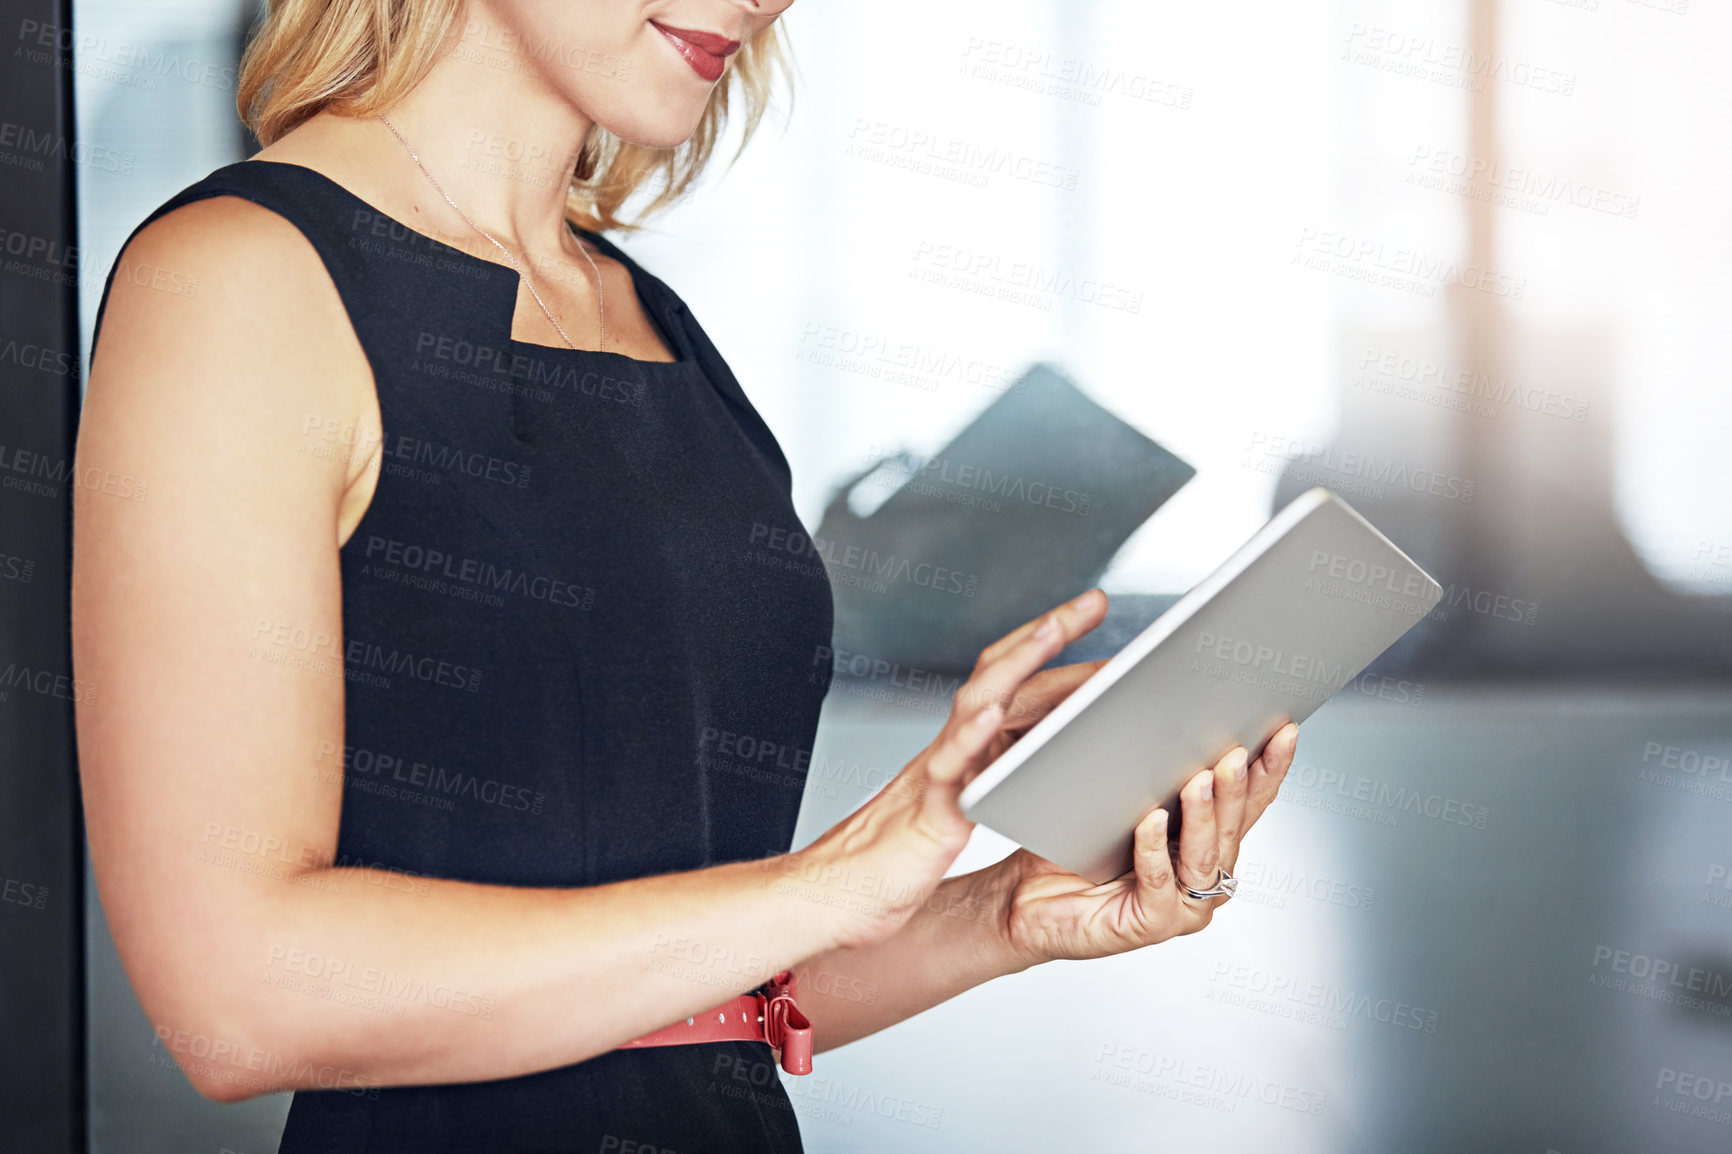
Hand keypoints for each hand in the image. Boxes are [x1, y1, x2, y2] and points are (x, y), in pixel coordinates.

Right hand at [783, 590, 1111, 951]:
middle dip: (1049, 633)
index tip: (1097, 625)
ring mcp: (936, 776)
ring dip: (1017, 662)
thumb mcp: (962, 815)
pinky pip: (945, 769)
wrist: (832, 900)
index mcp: (966, 753)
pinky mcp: (924, 814)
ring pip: (976, 703)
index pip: (1017, 688)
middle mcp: (951, 752)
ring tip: (1053, 629)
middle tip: (1093, 599)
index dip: (1058, 655)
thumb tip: (1048, 766)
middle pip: (1002, 676)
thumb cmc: (894, 864)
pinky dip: (967, 736)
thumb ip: (996, 784)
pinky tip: (990, 713)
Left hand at [994, 722, 1298, 966]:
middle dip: (1238, 785)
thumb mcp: (1122, 798)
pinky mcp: (1150, 925)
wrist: (1026, 897)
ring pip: (1203, 854)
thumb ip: (1157, 771)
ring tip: (1201, 778)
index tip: (1284, 730)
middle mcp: (1204, 876)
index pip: (1251, 802)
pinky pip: (1158, 883)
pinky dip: (1155, 851)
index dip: (1270, 768)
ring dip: (1204, 813)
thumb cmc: (1072, 847)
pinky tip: (1152, 822)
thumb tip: (1178, 713)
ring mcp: (1182, 905)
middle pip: (1233, 825)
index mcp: (1206, 842)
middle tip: (1238, 749)